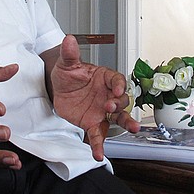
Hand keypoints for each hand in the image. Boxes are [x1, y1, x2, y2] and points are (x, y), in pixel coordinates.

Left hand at [51, 35, 139, 160]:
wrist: (59, 90)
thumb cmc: (68, 75)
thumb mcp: (67, 63)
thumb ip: (70, 53)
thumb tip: (68, 39)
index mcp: (104, 78)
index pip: (116, 79)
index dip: (118, 84)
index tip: (116, 89)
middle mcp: (108, 95)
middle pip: (122, 100)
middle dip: (120, 103)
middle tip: (112, 105)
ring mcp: (103, 111)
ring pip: (119, 118)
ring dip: (127, 123)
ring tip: (134, 129)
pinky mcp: (94, 124)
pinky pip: (99, 136)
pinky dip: (99, 145)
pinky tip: (99, 154)